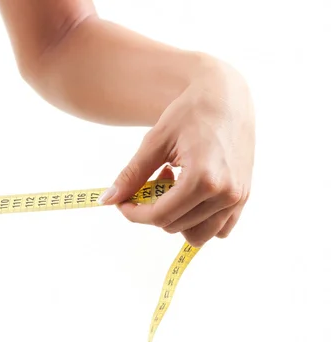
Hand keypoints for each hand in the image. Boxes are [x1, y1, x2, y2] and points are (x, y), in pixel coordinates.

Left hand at [97, 60, 254, 246]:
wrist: (226, 96)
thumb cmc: (189, 113)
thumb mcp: (155, 141)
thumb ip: (131, 175)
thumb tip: (107, 200)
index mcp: (204, 179)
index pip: (160, 216)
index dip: (134, 213)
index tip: (122, 202)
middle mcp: (226, 193)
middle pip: (175, 226)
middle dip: (153, 211)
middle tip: (151, 181)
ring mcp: (238, 198)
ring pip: (197, 235)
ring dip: (176, 218)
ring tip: (172, 187)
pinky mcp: (244, 197)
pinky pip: (219, 229)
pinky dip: (199, 221)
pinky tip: (190, 194)